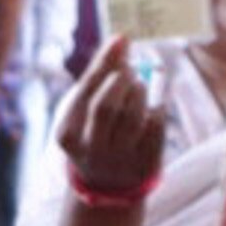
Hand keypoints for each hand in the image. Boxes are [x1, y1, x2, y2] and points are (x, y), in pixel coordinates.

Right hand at [53, 44, 167, 196]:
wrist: (107, 185)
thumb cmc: (96, 133)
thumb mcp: (87, 110)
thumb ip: (100, 77)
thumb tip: (120, 40)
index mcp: (68, 134)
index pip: (86, 91)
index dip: (105, 62)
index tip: (121, 40)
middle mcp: (90, 150)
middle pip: (106, 106)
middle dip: (121, 80)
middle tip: (130, 70)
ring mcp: (118, 161)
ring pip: (133, 119)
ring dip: (140, 93)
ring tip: (139, 86)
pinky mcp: (144, 166)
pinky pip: (156, 130)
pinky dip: (157, 110)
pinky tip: (154, 105)